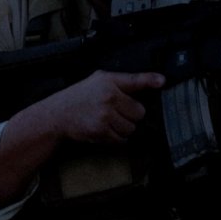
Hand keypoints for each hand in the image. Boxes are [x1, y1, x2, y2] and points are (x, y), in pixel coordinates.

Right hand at [40, 69, 165, 144]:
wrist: (58, 114)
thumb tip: (148, 83)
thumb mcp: (97, 81)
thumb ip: (120, 82)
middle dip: (131, 115)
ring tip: (110, 121)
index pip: (134, 80)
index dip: (150, 80)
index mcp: (108, 82)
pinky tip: (105, 129)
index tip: (162, 81)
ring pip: (132, 127)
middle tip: (118, 112)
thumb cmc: (79, 98)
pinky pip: (121, 139)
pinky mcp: (101, 131)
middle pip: (139, 112)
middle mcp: (108, 97)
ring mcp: (105, 115)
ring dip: (124, 128)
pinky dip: (116, 138)